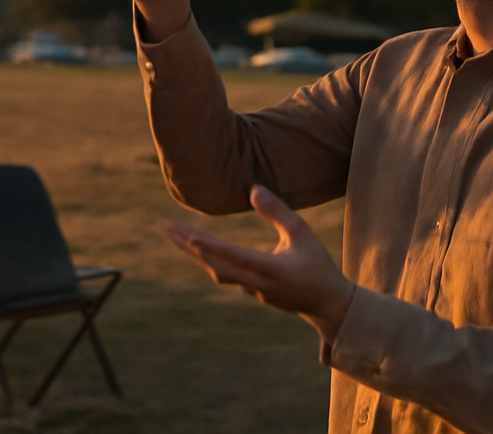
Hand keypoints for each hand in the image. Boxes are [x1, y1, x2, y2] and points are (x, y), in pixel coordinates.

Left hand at [163, 186, 354, 342]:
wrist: (326, 304)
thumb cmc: (317, 264)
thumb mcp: (302, 233)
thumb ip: (278, 211)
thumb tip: (254, 188)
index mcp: (270, 269)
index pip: (233, 256)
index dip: (210, 246)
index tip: (188, 235)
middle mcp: (256, 283)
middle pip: (214, 265)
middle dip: (188, 247)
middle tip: (166, 228)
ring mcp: (252, 291)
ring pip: (216, 271)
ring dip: (194, 254)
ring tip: (175, 236)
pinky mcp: (252, 292)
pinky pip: (224, 274)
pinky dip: (208, 260)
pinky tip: (196, 249)